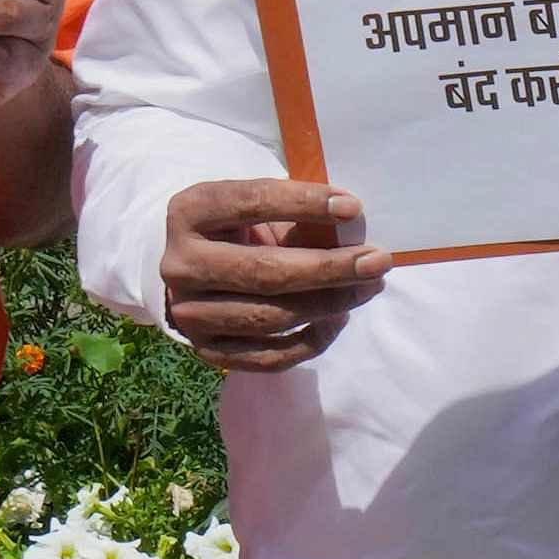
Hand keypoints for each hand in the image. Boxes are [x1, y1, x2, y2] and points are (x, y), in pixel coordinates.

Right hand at [159, 178, 390, 373]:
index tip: (353, 207)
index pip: (250, 202)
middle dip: (330, 268)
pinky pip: (267, 357)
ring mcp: (188, 313)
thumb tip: (352, 227)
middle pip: (264, 272)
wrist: (197, 268)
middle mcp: (180, 264)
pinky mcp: (205, 351)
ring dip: (329, 304)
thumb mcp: (259, 206)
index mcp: (191, 211)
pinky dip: (311, 341)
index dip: (303, 203)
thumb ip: (297, 213)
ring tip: (367, 288)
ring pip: (269, 317)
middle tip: (378, 261)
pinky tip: (338, 319)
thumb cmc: (243, 227)